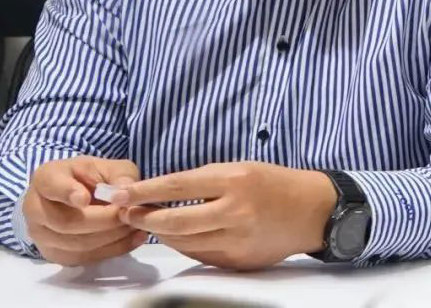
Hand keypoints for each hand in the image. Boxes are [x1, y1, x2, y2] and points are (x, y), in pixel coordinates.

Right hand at [23, 156, 147, 265]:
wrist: (73, 197)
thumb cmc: (87, 177)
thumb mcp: (105, 166)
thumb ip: (118, 174)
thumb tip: (125, 194)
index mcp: (45, 179)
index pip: (51, 186)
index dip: (67, 193)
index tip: (84, 198)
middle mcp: (35, 208)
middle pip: (66, 222)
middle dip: (103, 220)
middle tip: (128, 215)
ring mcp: (42, 236)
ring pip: (76, 244)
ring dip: (111, 237)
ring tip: (133, 225)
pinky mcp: (55, 255)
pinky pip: (84, 258)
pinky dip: (113, 250)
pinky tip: (132, 238)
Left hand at [110, 162, 336, 269]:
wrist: (311, 210)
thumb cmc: (271, 183)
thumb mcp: (237, 168)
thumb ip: (202, 181)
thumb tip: (161, 193)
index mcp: (232, 181)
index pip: (176, 187)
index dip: (143, 192)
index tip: (119, 194)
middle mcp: (234, 212)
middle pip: (175, 222)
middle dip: (144, 219)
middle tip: (125, 213)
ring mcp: (238, 240)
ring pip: (184, 243)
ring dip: (161, 234)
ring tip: (148, 223)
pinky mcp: (240, 261)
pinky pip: (201, 255)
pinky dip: (185, 245)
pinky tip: (177, 236)